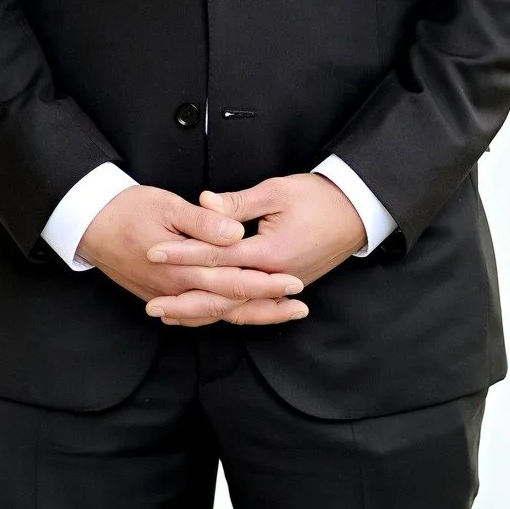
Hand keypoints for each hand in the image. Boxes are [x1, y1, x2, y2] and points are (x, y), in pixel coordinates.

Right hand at [79, 185, 307, 326]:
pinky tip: (235, 316)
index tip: (294, 282)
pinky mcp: (160, 297)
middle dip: (267, 306)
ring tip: (280, 314)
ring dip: (249, 315)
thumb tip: (235, 235)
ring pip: (215, 314)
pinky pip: (196, 315)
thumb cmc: (128, 209)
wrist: (89, 224)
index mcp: (182, 268)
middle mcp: (176, 290)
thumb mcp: (167, 206)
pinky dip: (219, 317)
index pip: (234, 281)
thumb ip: (203, 222)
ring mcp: (167, 297)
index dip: (266, 284)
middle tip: (300, 307)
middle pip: (230, 304)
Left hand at [145, 172, 366, 312]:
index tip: (154, 253)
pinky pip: (251, 307)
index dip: (183, 254)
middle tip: (152, 305)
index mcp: (270, 252)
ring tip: (170, 317)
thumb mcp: (277, 192)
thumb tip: (203, 203)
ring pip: (236, 308)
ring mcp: (282, 286)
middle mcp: (275, 277)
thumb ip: (237, 204)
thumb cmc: (318, 197)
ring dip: (202, 313)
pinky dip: (227, 313)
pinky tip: (206, 315)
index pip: (217, 256)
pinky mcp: (286, 287)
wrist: (357, 212)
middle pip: (222, 294)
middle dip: (185, 299)